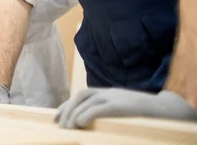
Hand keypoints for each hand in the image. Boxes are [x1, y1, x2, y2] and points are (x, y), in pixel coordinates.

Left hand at [55, 88, 196, 128]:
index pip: (80, 96)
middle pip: (79, 96)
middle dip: (67, 110)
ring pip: (86, 101)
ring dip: (73, 113)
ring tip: (68, 127)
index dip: (66, 106)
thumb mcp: (119, 108)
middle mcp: (106, 92)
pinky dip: (87, 114)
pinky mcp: (119, 105)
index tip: (56, 119)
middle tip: (60, 127)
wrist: (162, 108)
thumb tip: (86, 123)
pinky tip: (80, 122)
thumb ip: (104, 110)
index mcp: (105, 93)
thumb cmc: (140, 112)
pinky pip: (99, 107)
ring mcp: (113, 96)